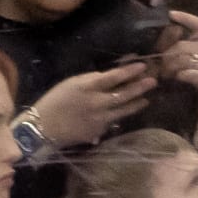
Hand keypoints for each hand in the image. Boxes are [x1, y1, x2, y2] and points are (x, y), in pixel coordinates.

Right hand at [32, 62, 156, 150]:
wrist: (44, 127)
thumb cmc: (55, 101)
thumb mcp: (71, 84)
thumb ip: (91, 81)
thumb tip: (109, 79)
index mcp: (88, 86)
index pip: (114, 76)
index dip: (130, 71)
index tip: (143, 66)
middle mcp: (97, 103)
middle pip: (124, 94)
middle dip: (140, 87)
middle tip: (153, 81)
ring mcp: (100, 119)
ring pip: (123, 110)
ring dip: (136, 103)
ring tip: (146, 99)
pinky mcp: (99, 131)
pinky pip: (113, 121)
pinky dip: (120, 115)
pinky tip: (125, 112)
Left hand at [159, 10, 197, 127]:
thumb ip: (191, 50)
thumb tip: (168, 44)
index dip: (185, 18)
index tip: (171, 15)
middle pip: (182, 46)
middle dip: (167, 55)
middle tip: (160, 64)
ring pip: (183, 60)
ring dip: (170, 67)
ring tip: (165, 74)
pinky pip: (188, 74)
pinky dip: (179, 76)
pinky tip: (177, 79)